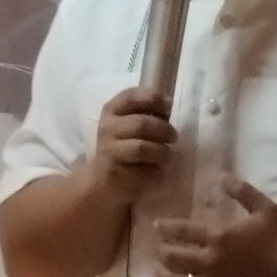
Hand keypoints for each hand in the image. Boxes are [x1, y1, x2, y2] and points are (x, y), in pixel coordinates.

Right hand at [87, 87, 176, 202]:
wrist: (103, 179)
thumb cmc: (123, 146)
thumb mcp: (127, 124)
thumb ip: (144, 113)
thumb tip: (168, 105)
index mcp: (111, 111)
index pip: (130, 96)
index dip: (153, 97)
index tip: (168, 105)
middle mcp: (107, 128)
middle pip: (142, 124)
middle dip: (164, 130)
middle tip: (173, 136)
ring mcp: (109, 151)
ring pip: (143, 147)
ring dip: (162, 151)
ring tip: (167, 154)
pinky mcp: (116, 172)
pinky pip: (144, 169)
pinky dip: (156, 170)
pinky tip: (156, 169)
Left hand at [156, 178, 276, 276]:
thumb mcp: (265, 210)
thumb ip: (242, 192)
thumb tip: (222, 177)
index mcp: (219, 237)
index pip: (182, 232)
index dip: (166, 228)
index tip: (156, 226)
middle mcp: (209, 261)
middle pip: (173, 257)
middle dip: (162, 250)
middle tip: (160, 247)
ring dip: (164, 273)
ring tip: (160, 269)